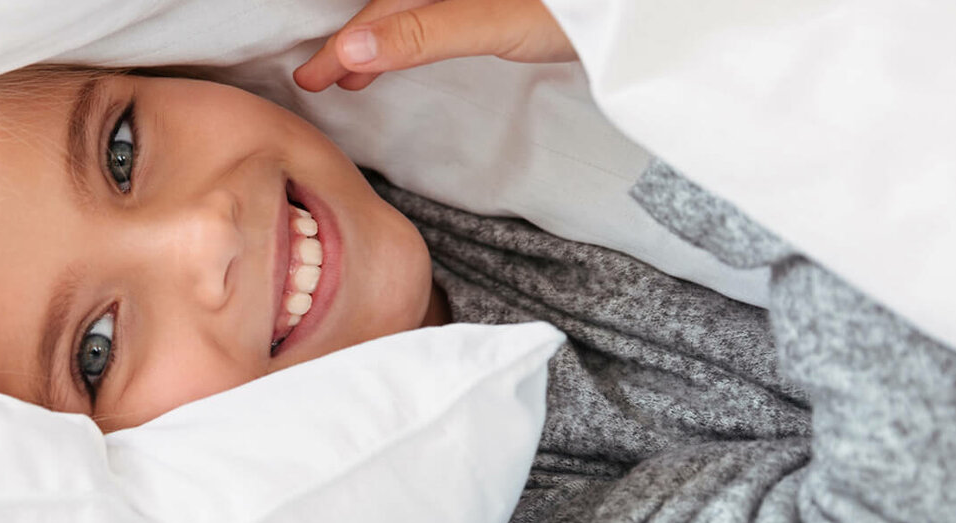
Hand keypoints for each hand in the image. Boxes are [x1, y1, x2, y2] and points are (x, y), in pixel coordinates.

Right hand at [293, 0, 577, 91]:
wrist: (641, 15)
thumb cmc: (583, 7)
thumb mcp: (492, 20)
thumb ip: (423, 33)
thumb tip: (355, 49)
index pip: (382, 6)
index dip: (343, 43)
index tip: (313, 76)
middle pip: (394, 2)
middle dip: (356, 41)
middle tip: (322, 81)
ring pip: (415, 5)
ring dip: (384, 39)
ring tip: (358, 75)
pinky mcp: (497, 2)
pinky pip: (438, 8)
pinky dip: (416, 32)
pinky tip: (412, 49)